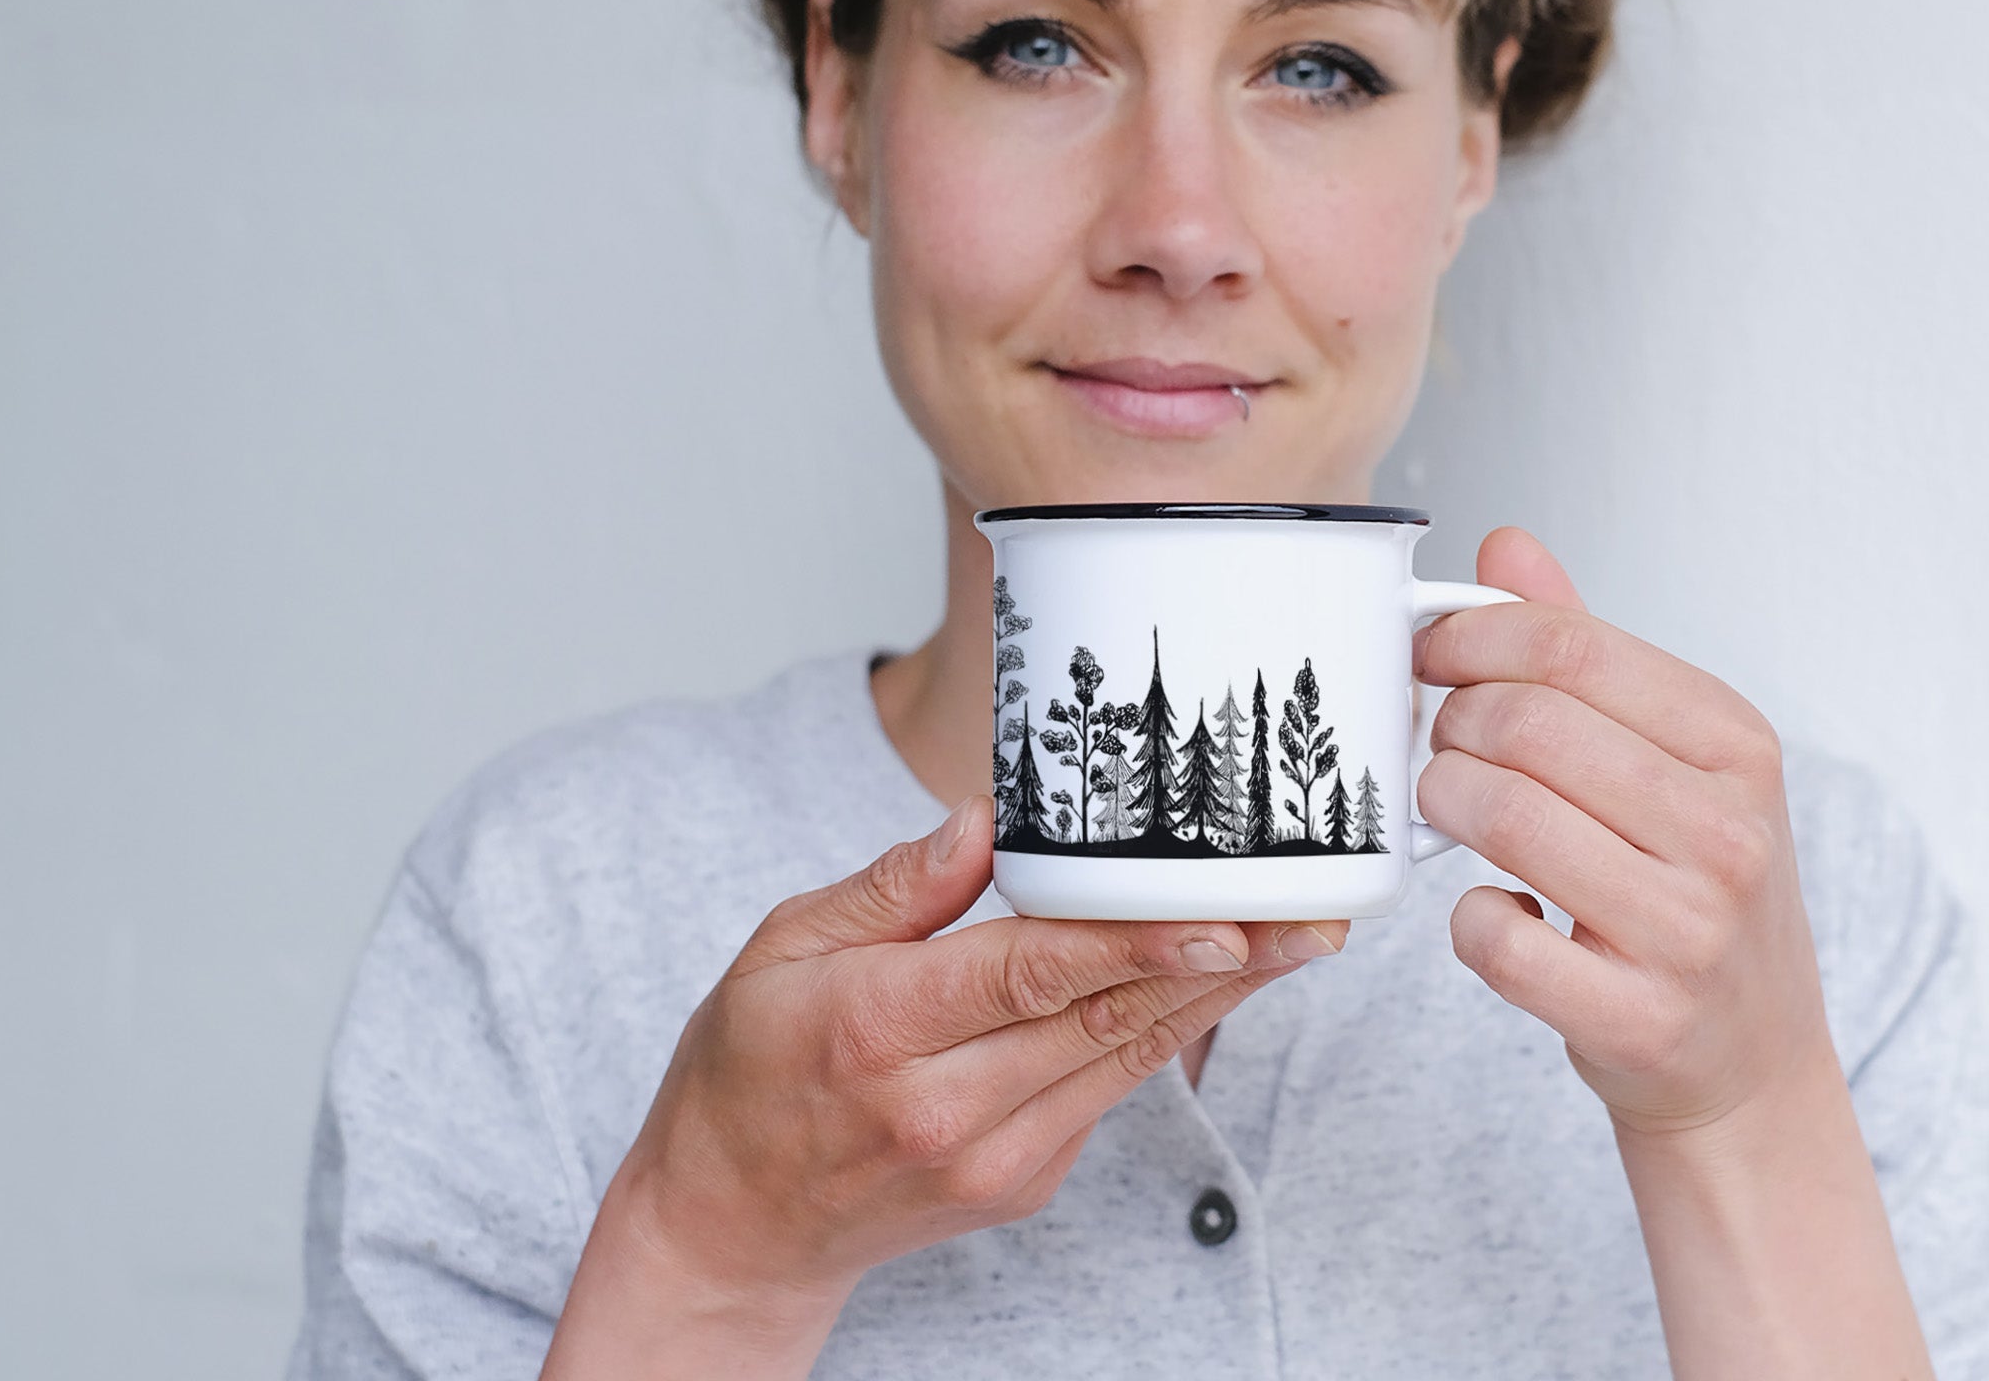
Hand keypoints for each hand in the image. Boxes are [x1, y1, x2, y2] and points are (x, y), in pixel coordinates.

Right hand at [599, 795, 1342, 1311]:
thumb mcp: (784, 945)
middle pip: (1108, 1016)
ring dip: (1219, 996)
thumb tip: (981, 820)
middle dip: (1224, 963)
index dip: (1137, 943)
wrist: (730, 1225)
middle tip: (1315, 914)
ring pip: (1127, 1057)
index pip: (1033, 973)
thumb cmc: (747, 1066)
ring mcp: (995, 1157)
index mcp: (884, 1027)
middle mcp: (950, 1104)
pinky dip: (1162, 1029)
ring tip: (1298, 937)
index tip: (1227, 918)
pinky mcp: (1022, 1180)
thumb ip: (896, 886)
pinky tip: (1211, 978)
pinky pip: (1106, 1088)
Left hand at [1412, 526, 1835, 1137]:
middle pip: (1524, 723)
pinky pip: (1492, 935)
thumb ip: (1582, 648)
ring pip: (1501, 815)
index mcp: (1734, 742)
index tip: (1429, 651)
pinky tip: (1499, 908)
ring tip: (1456, 811)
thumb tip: (1504, 547)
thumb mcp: (1670, 755)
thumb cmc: (1692, 885)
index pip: (1570, 646)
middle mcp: (1726, 831)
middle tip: (1446, 745)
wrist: (1751, 1060)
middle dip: (1451, 724)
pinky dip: (1466, 916)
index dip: (1469, 636)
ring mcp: (1688, 930)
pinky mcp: (1637, 1019)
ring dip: (1444, 804)